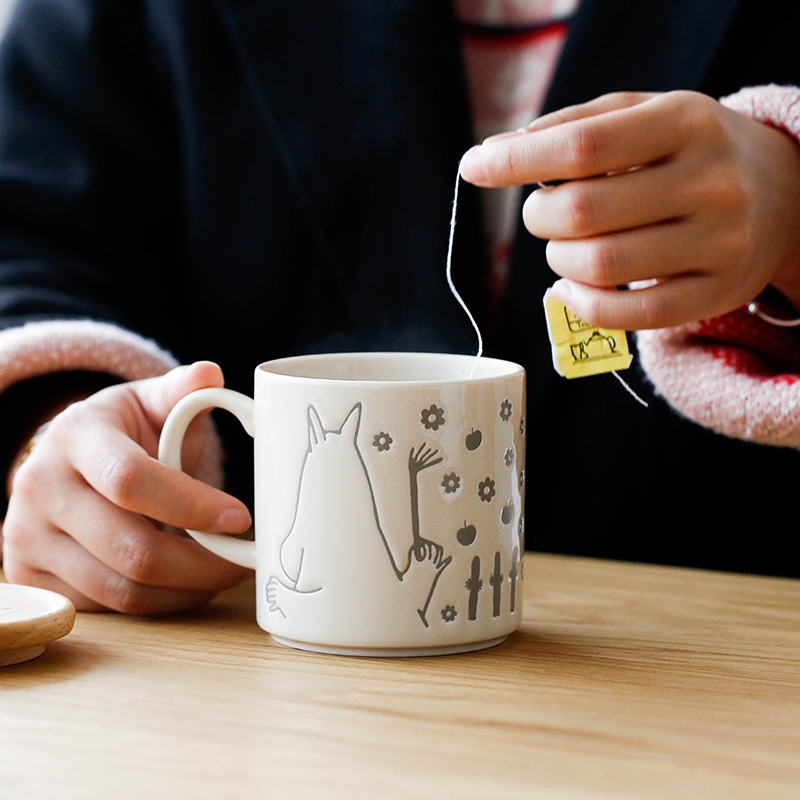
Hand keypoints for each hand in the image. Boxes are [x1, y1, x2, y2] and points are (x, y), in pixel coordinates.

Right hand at [2, 362, 252, 613]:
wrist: (71, 459)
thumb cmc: (126, 431)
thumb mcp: (153, 402)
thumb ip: (183, 390)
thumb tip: (211, 374)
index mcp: (76, 435)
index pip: (132, 480)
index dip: (192, 505)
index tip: (240, 518)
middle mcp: (40, 486)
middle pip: (132, 550)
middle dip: (203, 564)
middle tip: (244, 562)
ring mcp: (26, 536)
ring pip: (122, 590)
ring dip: (186, 590)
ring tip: (221, 573)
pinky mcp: (30, 575)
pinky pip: (106, 608)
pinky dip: (157, 604)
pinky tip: (184, 584)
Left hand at [459, 91, 799, 328]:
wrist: (781, 192)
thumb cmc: (685, 151)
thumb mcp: (641, 115)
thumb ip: (570, 127)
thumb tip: (490, 155)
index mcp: (686, 122)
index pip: (583, 146)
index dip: (516, 161)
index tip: (475, 166)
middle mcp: (711, 182)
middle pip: (584, 213)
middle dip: (539, 216)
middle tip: (542, 212)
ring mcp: (720, 243)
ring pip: (601, 267)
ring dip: (558, 260)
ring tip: (566, 245)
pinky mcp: (716, 294)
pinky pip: (628, 316)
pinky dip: (581, 303)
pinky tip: (573, 285)